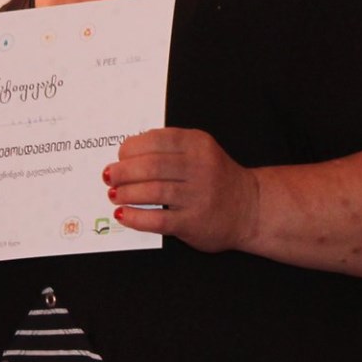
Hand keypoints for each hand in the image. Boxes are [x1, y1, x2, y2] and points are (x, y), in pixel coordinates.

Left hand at [104, 128, 261, 254]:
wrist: (251, 209)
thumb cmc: (217, 179)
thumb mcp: (201, 152)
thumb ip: (170, 148)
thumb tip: (127, 153)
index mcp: (198, 144)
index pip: (157, 139)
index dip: (132, 147)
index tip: (120, 155)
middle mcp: (200, 167)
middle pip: (152, 165)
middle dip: (123, 171)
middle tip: (110, 176)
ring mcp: (198, 196)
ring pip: (153, 191)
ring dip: (126, 193)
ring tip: (115, 194)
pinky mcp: (194, 222)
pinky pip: (158, 220)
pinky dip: (136, 217)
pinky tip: (123, 215)